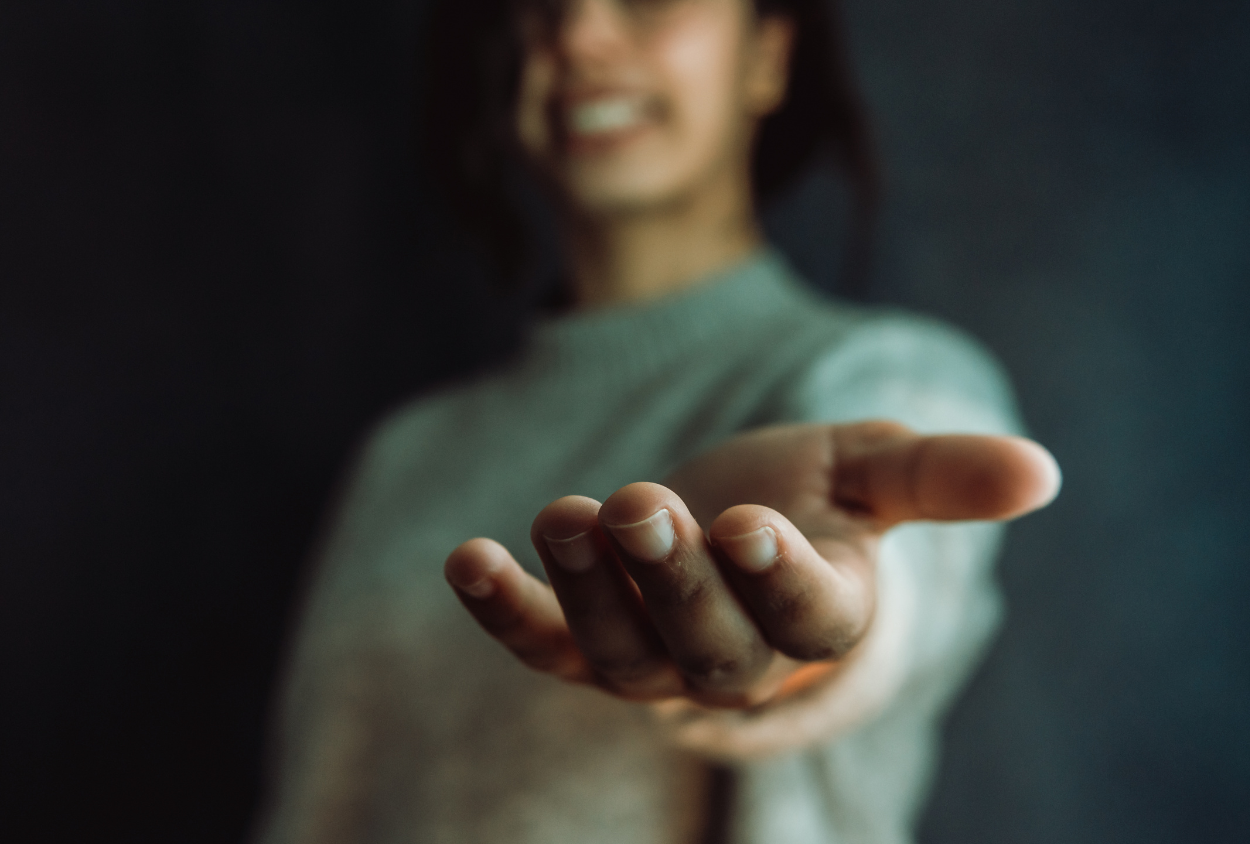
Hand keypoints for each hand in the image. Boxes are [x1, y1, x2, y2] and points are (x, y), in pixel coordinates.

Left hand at [444, 421, 1059, 709]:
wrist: (725, 530)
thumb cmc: (810, 499)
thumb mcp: (871, 471)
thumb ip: (944, 475)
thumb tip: (1044, 472)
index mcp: (818, 614)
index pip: (808, 618)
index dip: (781, 579)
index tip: (754, 524)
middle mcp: (736, 656)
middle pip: (708, 646)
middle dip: (673, 583)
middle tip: (644, 507)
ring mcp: (652, 658)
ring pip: (619, 651)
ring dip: (585, 588)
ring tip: (566, 515)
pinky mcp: (580, 642)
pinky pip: (540, 644)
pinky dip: (503, 610)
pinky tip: (466, 558)